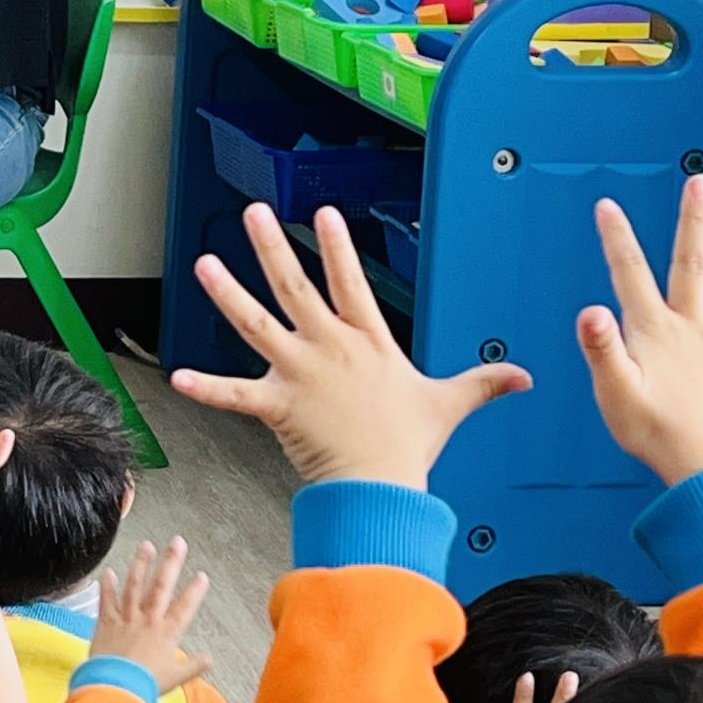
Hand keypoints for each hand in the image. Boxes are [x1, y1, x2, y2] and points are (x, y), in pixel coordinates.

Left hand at [93, 536, 212, 697]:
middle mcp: (148, 620)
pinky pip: (106, 600)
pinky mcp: (106, 622)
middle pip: (161, 586)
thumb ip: (193, 666)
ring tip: (146, 544)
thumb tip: (210, 658)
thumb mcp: (176, 677)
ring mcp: (126, 618)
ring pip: (134, 585)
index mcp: (166, 633)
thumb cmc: (147, 684)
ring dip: (141, 564)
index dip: (194, 590)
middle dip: (171, 562)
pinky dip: (107, 585)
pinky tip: (108, 571)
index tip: (202, 574)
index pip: (184, 607)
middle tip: (178, 541)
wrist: (116, 686)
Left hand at [178, 203, 530, 488]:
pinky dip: (206, 387)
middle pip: (295, 287)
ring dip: (228, 294)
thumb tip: (526, 377)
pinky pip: (235, 395)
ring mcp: (301, 374)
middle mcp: (330, 349)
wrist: (384, 489)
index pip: (351, 283)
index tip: (323, 213)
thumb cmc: (409, 447)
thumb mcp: (448, 404)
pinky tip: (177, 377)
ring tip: (204, 264)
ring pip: (256, 324)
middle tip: (254, 213)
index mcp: (366, 343)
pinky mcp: (279, 406)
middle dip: (272, 247)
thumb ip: (483, 384)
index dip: (337, 247)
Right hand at [578, 176, 702, 486]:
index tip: (608, 206)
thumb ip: (601, 348)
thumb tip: (592, 311)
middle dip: (695, 222)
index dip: (617, 239)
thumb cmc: (656, 435)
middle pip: (693, 265)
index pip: (631, 275)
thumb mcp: (613, 389)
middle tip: (700, 184)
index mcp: (657, 333)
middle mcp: (695, 333)